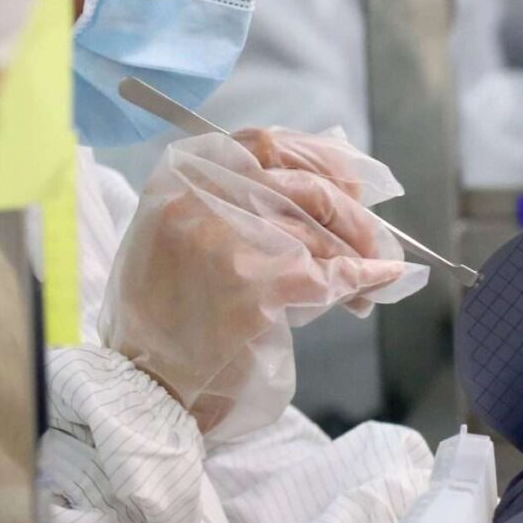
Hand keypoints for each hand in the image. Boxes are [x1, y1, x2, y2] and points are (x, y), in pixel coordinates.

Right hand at [100, 129, 427, 439]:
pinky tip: (377, 280)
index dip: (318, 160)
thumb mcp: (182, 230)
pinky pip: (326, 276)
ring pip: (317, 234)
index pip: (265, 143)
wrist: (145, 379)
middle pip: (301, 186)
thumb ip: (236, 199)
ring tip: (369, 271)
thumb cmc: (169, 307)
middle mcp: (200, 197)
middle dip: (350, 213)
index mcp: (182, 176)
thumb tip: (332, 187)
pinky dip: (361, 278)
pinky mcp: (251, 288)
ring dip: (356, 254)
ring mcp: (225, 240)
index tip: (349, 182)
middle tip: (374, 238)